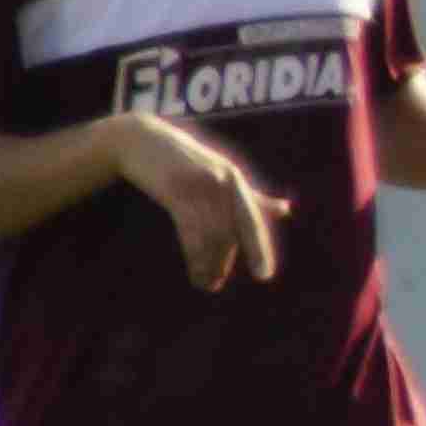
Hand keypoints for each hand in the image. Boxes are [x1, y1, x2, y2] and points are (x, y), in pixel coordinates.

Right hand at [111, 114, 285, 290]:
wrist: (139, 139)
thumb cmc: (183, 160)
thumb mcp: (221, 172)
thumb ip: (252, 195)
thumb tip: (286, 209)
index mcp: (234, 178)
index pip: (252, 219)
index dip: (259, 248)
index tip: (263, 276)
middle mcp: (221, 180)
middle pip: (230, 231)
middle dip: (225, 262)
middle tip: (217, 285)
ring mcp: (198, 184)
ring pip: (210, 234)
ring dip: (209, 264)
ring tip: (205, 284)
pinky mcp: (175, 190)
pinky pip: (190, 230)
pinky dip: (194, 256)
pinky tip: (194, 270)